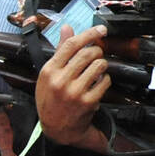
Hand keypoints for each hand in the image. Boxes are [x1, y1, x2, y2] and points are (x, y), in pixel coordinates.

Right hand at [35, 24, 110, 148]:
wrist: (57, 128)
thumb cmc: (52, 98)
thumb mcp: (49, 74)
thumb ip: (60, 51)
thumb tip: (67, 28)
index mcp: (49, 70)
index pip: (71, 45)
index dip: (89, 34)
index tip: (101, 29)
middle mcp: (60, 80)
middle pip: (87, 54)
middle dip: (97, 51)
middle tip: (97, 54)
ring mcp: (75, 92)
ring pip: (99, 65)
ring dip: (102, 64)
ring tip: (97, 69)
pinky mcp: (88, 102)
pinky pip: (105, 81)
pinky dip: (105, 79)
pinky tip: (98, 82)